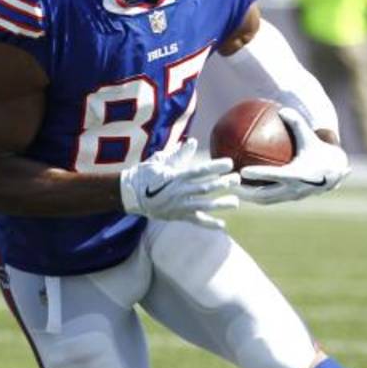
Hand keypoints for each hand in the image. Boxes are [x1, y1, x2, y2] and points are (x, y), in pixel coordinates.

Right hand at [119, 138, 239, 229]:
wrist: (129, 194)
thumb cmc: (144, 174)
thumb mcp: (160, 161)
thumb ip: (179, 155)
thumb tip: (193, 142)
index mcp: (176, 176)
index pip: (199, 171)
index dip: (215, 167)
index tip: (230, 163)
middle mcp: (179, 191)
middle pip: (206, 188)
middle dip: (223, 184)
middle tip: (237, 180)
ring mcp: (179, 205)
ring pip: (204, 205)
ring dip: (221, 204)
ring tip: (236, 202)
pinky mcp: (177, 216)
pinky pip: (195, 220)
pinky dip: (209, 224)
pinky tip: (222, 225)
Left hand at [237, 107, 348, 204]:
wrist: (335, 171)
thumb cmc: (319, 150)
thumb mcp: (309, 136)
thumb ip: (296, 123)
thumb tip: (281, 109)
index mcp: (299, 175)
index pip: (276, 176)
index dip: (259, 174)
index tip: (241, 170)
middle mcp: (294, 190)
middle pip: (265, 195)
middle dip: (245, 192)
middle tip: (228, 184)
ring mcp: (291, 197)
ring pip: (265, 200)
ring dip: (247, 196)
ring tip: (230, 189)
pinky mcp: (288, 199)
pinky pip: (269, 198)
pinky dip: (255, 194)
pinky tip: (242, 187)